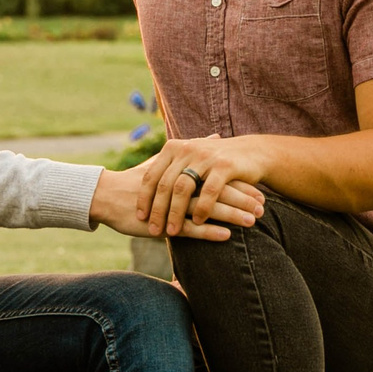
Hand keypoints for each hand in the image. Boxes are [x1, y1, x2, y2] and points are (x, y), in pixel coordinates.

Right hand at [89, 164, 262, 240]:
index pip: (217, 176)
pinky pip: (188, 228)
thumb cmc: (140, 180)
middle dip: (242, 199)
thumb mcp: (167, 161)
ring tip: (253, 222)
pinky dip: (208, 232)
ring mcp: (170, 203)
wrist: (107, 196)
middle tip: (264, 208)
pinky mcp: (161, 221)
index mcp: (183, 170)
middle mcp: (179, 184)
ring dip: (231, 215)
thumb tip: (217, 135)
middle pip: (216, 190)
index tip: (261, 192)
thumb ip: (194, 150)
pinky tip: (226, 236)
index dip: (240, 184)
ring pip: (206, 208)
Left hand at [134, 135, 272, 235]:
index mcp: (174, 148)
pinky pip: (209, 191)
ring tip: (172, 232)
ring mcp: (206, 157)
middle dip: (157, 210)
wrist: (253, 152)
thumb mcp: (189, 159)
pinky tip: (198, 223)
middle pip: (165, 184)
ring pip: (184, 189)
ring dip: (176, 213)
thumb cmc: (216, 161)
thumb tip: (140, 186)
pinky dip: (202, 209)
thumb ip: (169, 169)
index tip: (140, 216)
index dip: (144, 197)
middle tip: (152, 229)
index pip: (152, 175)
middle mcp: (187, 149)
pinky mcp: (225, 166)